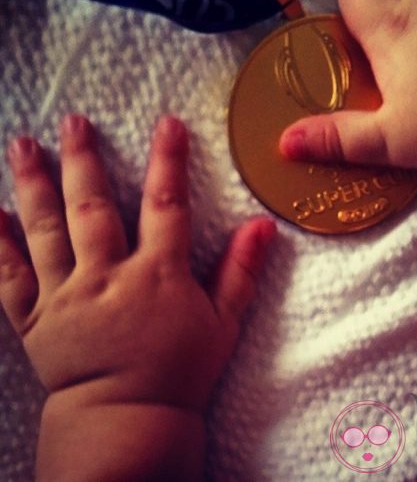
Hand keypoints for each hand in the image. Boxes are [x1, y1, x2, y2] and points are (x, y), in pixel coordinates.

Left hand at [0, 115, 275, 480]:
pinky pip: (10, 277)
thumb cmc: (181, 370)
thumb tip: (264, 225)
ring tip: (22, 144)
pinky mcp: (35, 319)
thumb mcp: (224, 322)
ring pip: (45, 231)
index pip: (165, 205)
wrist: (129, 422)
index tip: (167, 123)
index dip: (168, 161)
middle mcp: (107, 277)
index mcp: (157, 275)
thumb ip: (242, 271)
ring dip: (33, 184)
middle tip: (73, 121)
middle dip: (83, 159)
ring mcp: (65, 296)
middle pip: (92, 207)